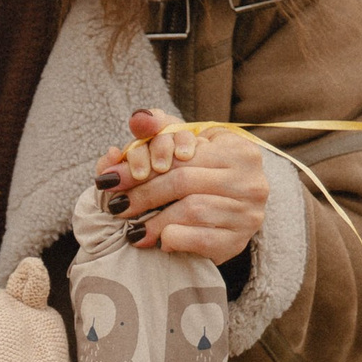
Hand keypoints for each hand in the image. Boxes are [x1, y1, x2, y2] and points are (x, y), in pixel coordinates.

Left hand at [90, 108, 268, 260]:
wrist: (230, 218)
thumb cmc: (202, 176)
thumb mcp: (186, 149)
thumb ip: (160, 130)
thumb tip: (137, 118)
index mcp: (237, 149)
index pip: (181, 156)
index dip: (142, 166)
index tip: (111, 179)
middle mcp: (250, 179)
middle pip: (183, 182)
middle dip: (143, 195)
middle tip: (117, 206)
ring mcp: (248, 212)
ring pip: (191, 211)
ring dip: (155, 222)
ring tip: (133, 230)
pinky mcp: (239, 241)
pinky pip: (201, 239)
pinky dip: (174, 240)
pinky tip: (160, 243)